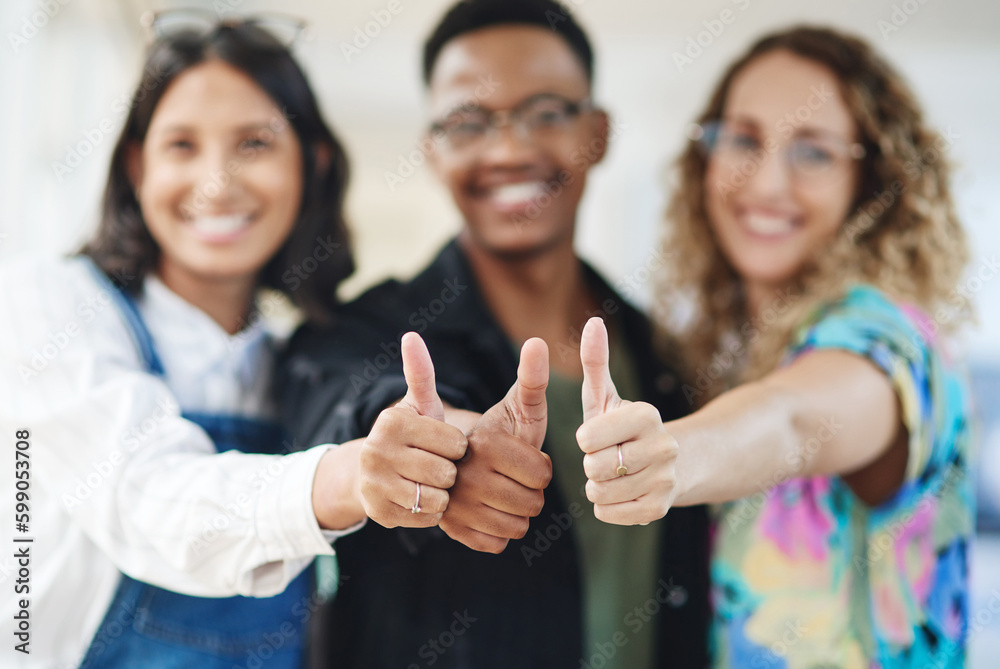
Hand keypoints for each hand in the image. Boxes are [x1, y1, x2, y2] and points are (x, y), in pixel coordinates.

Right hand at [359, 332, 467, 527]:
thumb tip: (411, 335)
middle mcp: (377, 451)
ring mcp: (375, 484)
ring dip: (442, 494)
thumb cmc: (409, 436)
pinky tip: (420, 500)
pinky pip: (426, 518)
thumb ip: (421, 374)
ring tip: (430, 483)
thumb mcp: (417, 406)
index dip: (457, 448)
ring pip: (437, 497)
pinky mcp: (378, 513)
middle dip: (450, 473)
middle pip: (446, 472)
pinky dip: (430, 512)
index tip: (445, 445)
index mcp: (392, 422)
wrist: (368, 474)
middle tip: (438, 467)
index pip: (455, 443)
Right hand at [439, 338, 551, 552]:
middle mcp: (463, 476)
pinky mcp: (451, 530)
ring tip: (501, 493)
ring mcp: (454, 506)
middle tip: (511, 477)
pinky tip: (487, 512)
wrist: (449, 460)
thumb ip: (531, 378)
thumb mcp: (515, 405)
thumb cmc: (496, 433)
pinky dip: (497, 533)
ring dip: (516, 514)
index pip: (542, 475)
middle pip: (532, 504)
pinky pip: (496, 544)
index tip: (520, 457)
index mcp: (484, 444)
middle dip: (530, 492)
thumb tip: (538, 342)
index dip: (540, 468)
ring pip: (516, 528)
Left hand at [576, 317, 677, 524]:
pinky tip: (620, 492)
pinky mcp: (659, 509)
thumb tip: (593, 322)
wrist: (669, 463)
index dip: (586, 439)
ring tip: (613, 474)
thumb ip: (596, 361)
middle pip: (593, 467)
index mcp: (647, 416)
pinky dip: (605, 506)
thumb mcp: (606, 395)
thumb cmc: (624, 426)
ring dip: (596, 486)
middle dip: (591, 463)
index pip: (588, 437)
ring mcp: (664, 480)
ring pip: (598, 492)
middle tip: (608, 457)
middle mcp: (663, 447)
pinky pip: (607, 513)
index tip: (596, 436)